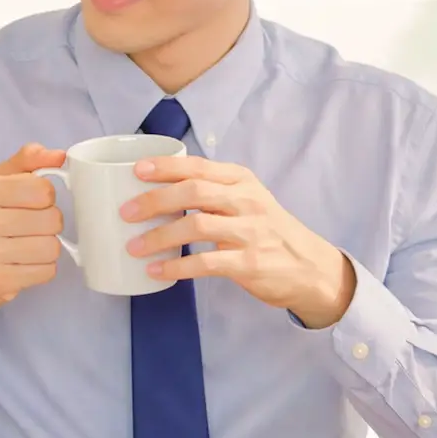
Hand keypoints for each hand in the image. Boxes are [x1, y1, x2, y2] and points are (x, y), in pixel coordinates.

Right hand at [0, 143, 65, 331]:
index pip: (43, 189)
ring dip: (47, 248)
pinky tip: (23, 265)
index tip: (32, 203)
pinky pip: (47, 272)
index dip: (45, 197)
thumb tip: (59, 156)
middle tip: (30, 228)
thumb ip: (26, 162)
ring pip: (52, 247)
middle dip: (49, 224)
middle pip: (52, 219)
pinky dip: (41, 269)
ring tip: (26, 247)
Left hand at [120, 155, 356, 328]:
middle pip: (193, 192)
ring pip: (197, 226)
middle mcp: (246, 201)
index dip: (165, 167)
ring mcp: (250, 232)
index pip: (198, 167)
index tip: (136, 170)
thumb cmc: (269, 232)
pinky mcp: (249, 263)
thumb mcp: (248, 200)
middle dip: (155, 200)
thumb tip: (161, 189)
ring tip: (133, 246)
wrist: (310, 267)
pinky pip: (206, 263)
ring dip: (160, 236)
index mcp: (242, 181)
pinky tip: (156, 270)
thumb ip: (214, 192)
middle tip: (126, 212)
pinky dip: (177, 266)